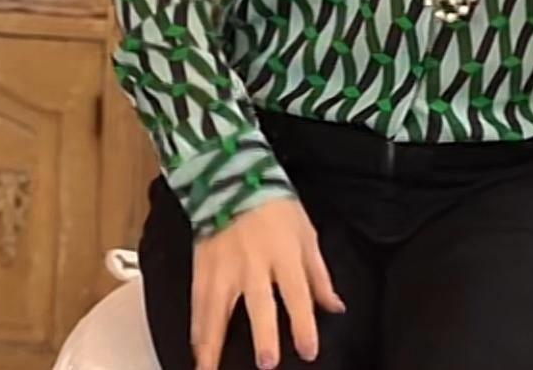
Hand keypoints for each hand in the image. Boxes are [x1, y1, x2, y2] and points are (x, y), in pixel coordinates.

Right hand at [191, 197, 345, 369]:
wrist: (233, 180)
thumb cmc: (276, 208)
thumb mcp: (306, 234)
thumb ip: (319, 275)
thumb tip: (335, 308)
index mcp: (284, 252)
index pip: (297, 292)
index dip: (304, 323)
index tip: (308, 351)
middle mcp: (253, 262)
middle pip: (260, 301)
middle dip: (264, 333)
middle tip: (267, 363)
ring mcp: (224, 266)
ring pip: (219, 309)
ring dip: (215, 345)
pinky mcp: (202, 268)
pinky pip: (198, 304)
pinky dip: (197, 332)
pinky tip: (198, 354)